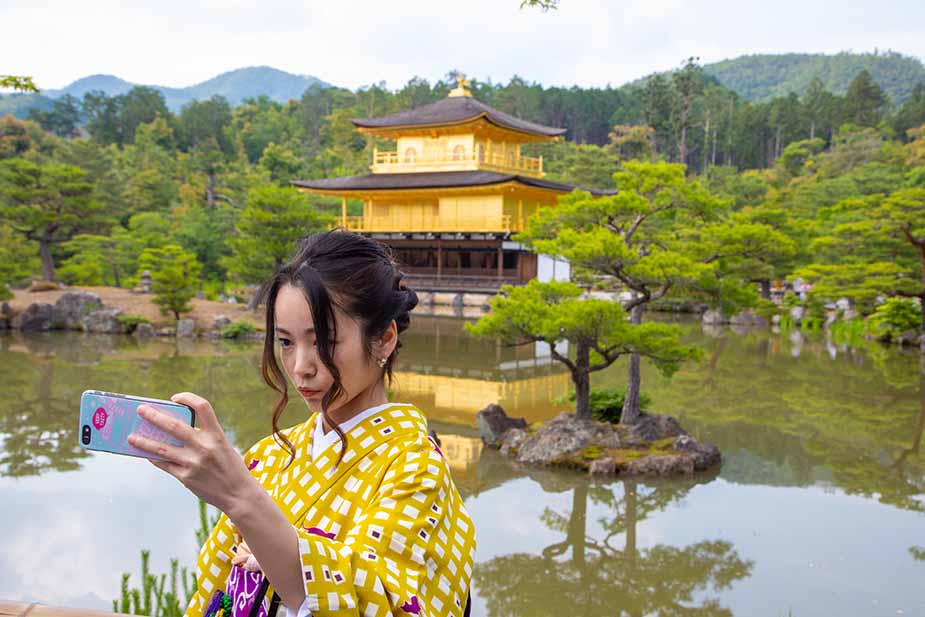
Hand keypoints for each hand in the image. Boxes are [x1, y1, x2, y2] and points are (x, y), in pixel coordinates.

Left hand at [128, 392, 255, 514]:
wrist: (238, 494)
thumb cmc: (230, 467)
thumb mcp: (222, 446)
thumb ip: (203, 437)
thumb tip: (173, 430)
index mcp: (217, 434)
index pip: (202, 407)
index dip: (188, 398)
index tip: (175, 398)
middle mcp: (204, 446)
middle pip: (173, 425)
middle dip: (154, 416)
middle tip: (140, 410)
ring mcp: (193, 462)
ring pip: (161, 448)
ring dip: (144, 441)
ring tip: (131, 437)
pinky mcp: (186, 477)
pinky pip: (164, 464)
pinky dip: (153, 458)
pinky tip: (146, 454)